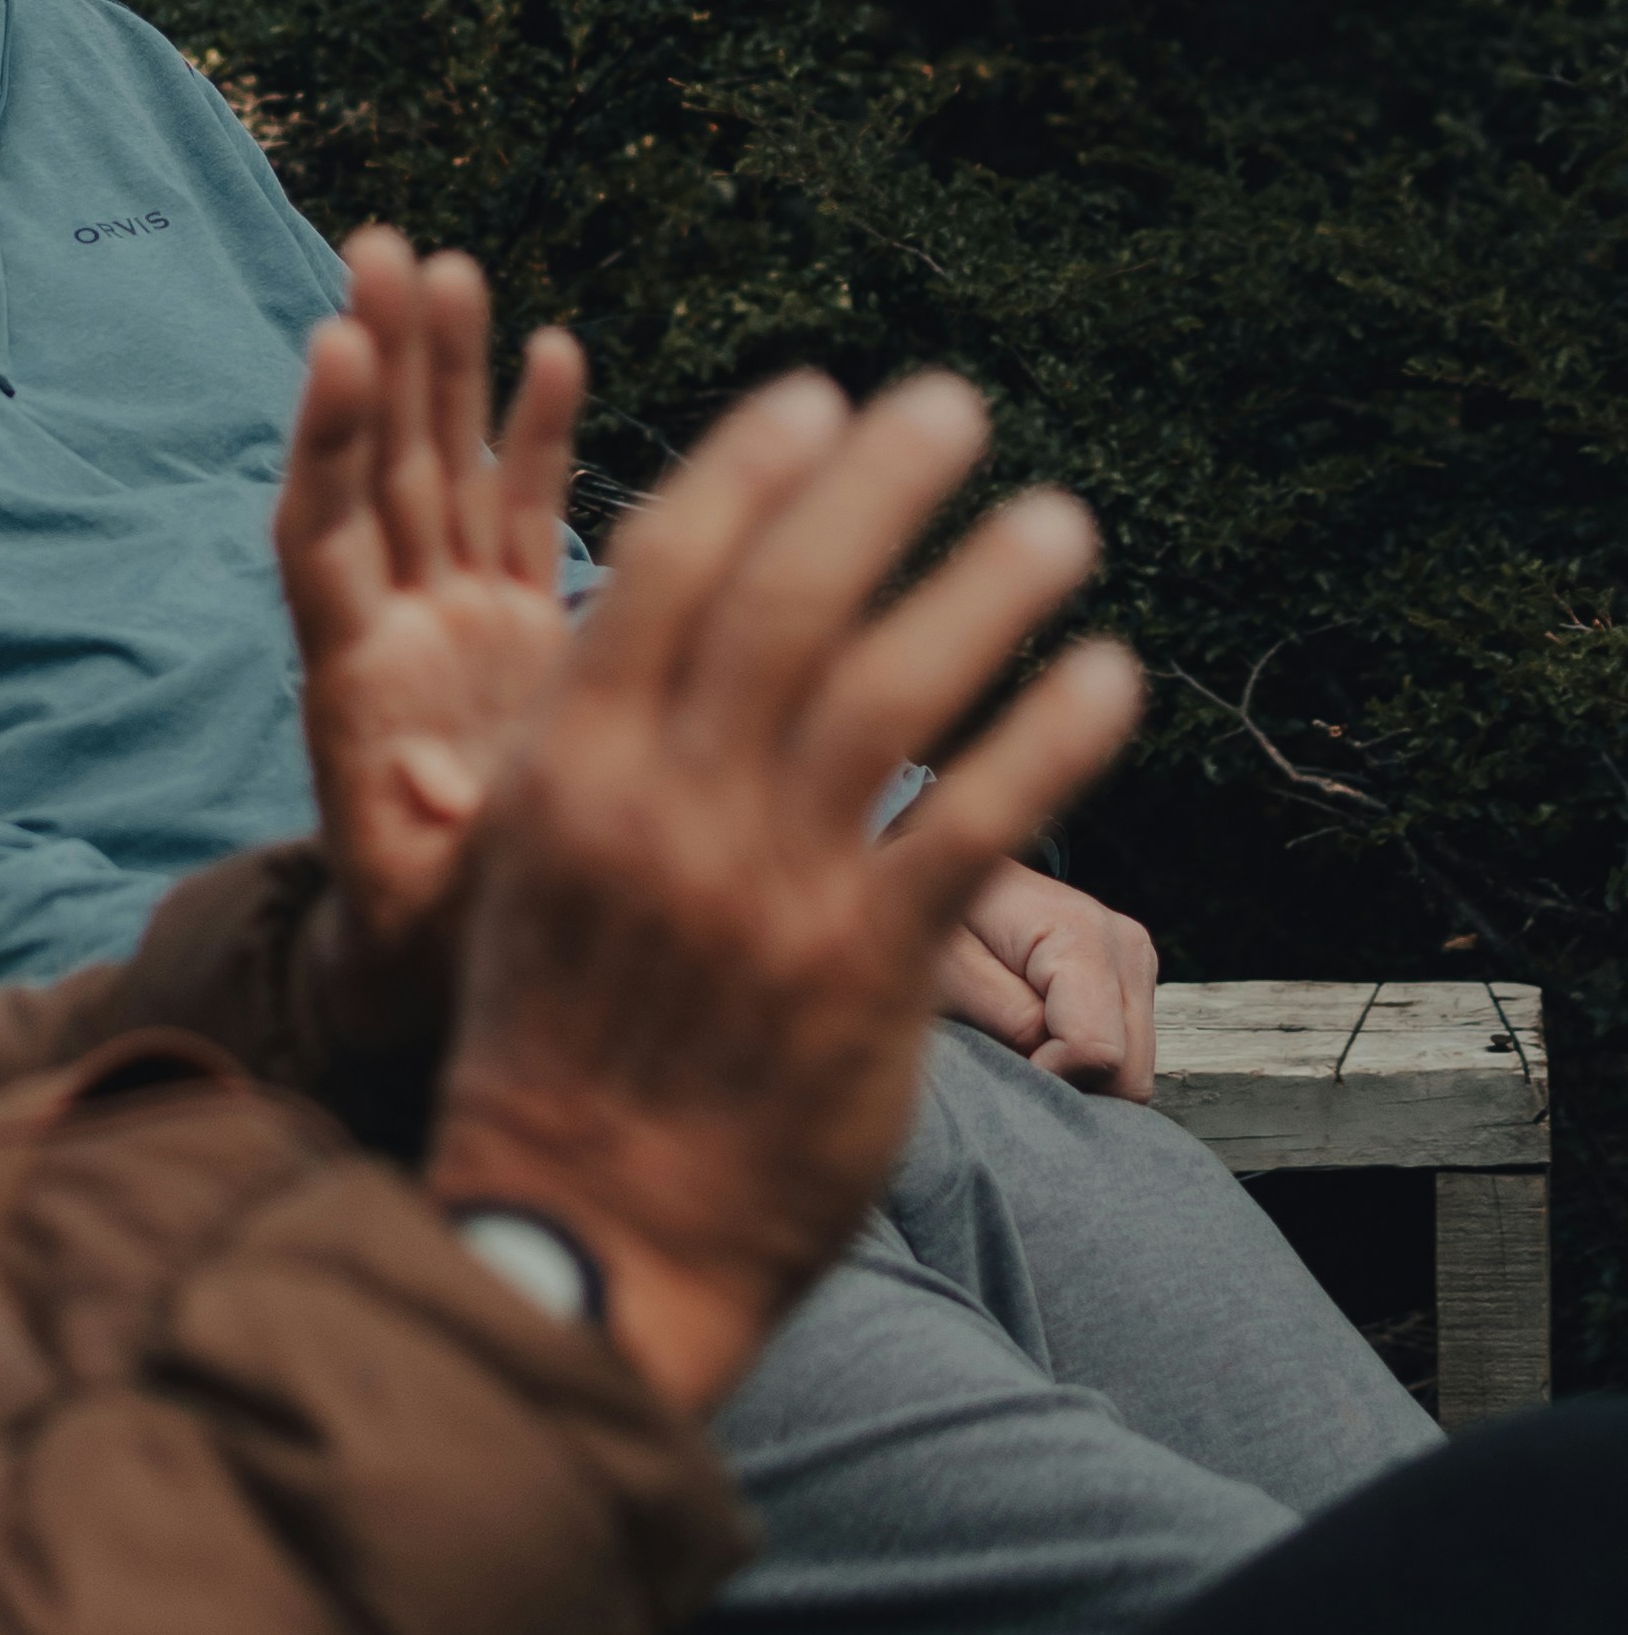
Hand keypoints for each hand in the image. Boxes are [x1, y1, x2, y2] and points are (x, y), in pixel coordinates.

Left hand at [276, 233, 584, 980]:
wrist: (455, 973)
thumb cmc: (434, 949)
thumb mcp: (429, 906)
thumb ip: (430, 835)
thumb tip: (411, 771)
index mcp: (356, 685)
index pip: (323, 537)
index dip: (324, 442)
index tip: (330, 344)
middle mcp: (396, 631)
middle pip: (374, 474)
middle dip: (377, 362)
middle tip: (376, 247)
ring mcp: (455, 621)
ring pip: (440, 473)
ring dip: (439, 371)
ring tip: (439, 261)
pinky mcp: (518, 633)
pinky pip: (520, 514)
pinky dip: (532, 436)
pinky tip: (552, 348)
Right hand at [430, 368, 1140, 1424]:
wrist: (586, 1238)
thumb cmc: (559, 1051)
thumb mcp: (529, 877)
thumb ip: (594, 755)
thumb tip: (657, 630)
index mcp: (567, 772)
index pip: (661, 573)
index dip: (745, 469)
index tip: (814, 397)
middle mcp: (662, 810)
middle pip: (785, 601)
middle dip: (874, 487)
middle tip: (950, 405)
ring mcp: (763, 890)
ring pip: (889, 694)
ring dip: (982, 589)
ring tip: (1057, 520)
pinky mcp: (859, 975)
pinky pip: (972, 831)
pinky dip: (1045, 741)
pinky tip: (1105, 675)